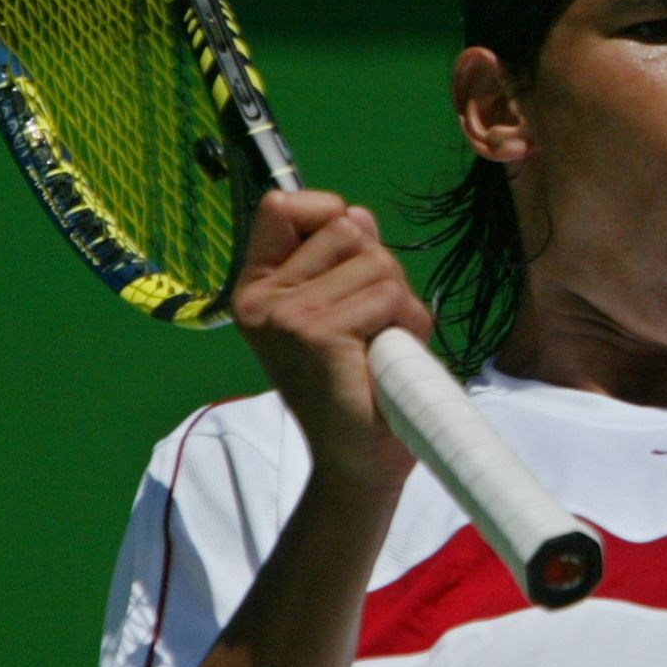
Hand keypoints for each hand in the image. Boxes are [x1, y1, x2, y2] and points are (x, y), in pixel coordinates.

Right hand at [232, 190, 432, 489]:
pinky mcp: (317, 333)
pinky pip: (388, 296)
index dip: (330, 214)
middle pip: (346, 227)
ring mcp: (285, 315)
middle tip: (376, 323)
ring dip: (402, 301)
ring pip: (377, 261)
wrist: (358, 461)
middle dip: (381, 267)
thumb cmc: (356, 385)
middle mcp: (261, 298)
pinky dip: (408, 323)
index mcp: (258, 286)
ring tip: (384, 345)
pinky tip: (390, 358)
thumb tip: (357, 214)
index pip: (281, 205)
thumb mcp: (343, 308)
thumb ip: (344, 259)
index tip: (351, 259)